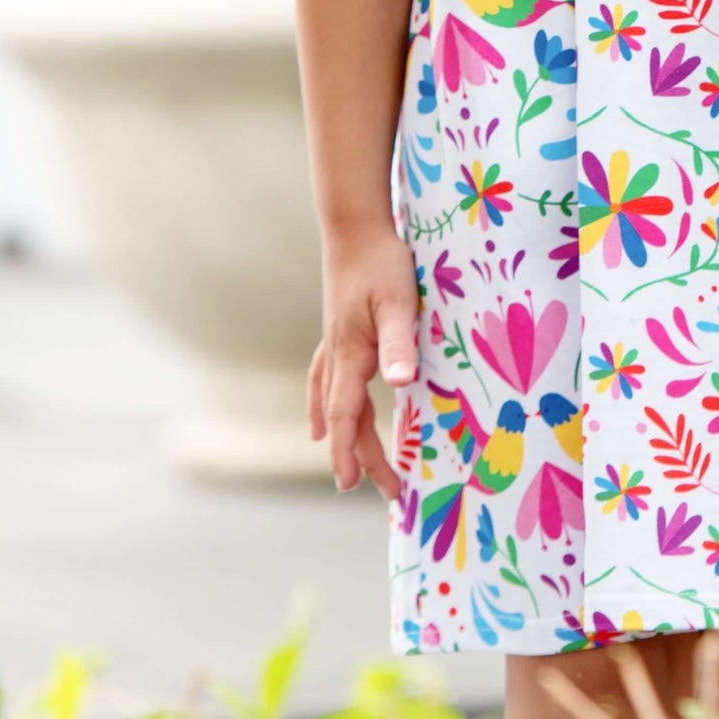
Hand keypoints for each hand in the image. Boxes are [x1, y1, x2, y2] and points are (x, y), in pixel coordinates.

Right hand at [310, 229, 419, 492]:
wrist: (354, 225)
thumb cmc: (382, 262)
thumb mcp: (398, 302)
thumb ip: (399, 343)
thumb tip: (400, 383)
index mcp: (351, 356)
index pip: (348, 418)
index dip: (351, 455)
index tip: (354, 488)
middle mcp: (337, 356)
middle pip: (344, 418)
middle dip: (359, 457)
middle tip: (385, 492)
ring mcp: (334, 343)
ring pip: (331, 402)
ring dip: (341, 436)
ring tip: (342, 468)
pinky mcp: (338, 329)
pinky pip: (325, 379)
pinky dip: (322, 403)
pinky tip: (318, 414)